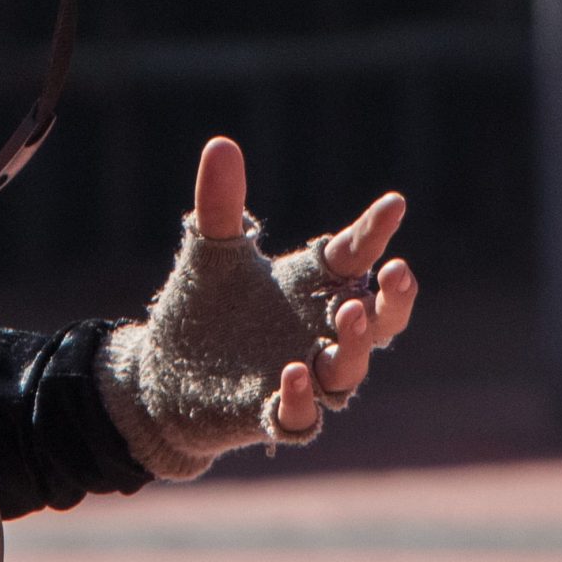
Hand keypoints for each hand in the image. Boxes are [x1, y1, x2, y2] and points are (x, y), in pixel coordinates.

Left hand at [95, 134, 418, 478]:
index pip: (355, 257)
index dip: (376, 233)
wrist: (164, 372)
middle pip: (378, 321)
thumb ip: (221, 203)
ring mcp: (302, 375)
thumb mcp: (211, 251)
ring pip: (349, 370)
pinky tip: (292, 374)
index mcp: (313, 286)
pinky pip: (301, 417)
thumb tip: (220, 144)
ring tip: (348, 315)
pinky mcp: (273, 413)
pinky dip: (301, 399)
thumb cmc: (203, 307)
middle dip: (394, 300)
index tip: (393, 204)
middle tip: (397, 273)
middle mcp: (318, 332)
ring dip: (356, 346)